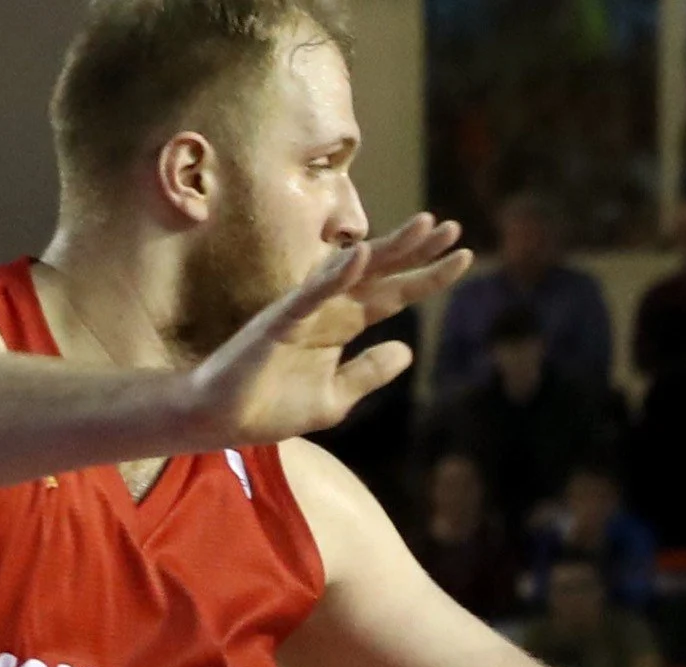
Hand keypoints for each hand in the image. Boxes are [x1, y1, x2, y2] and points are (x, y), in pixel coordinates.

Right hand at [181, 218, 474, 447]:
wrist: (222, 420)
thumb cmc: (272, 406)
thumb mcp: (336, 396)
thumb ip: (369, 373)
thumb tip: (407, 352)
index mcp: (342, 325)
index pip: (392, 294)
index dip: (426, 276)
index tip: (463, 256)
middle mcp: (326, 309)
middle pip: (378, 273)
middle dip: (415, 251)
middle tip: (452, 227)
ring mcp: (302, 312)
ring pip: (350, 272)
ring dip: (386, 249)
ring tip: (422, 227)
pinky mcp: (277, 322)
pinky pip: (309, 294)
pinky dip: (333, 276)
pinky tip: (359, 256)